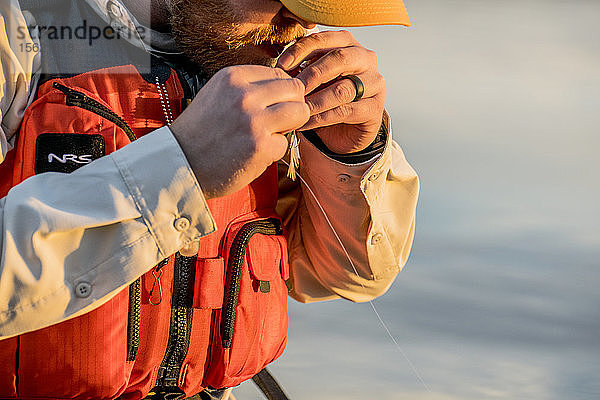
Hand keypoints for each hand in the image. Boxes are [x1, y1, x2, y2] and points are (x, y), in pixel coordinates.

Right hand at [170, 65, 309, 198]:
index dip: (281, 93)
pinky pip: (285, 143)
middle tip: (277, 122)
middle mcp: (244, 94)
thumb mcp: (218, 94)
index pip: (280, 74)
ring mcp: (254, 120)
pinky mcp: (260, 145)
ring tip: (268, 136)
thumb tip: (285, 87)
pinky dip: (273, 152)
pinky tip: (252, 154)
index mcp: (233, 77)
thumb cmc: (200, 132)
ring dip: (289, 127)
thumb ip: (248, 88)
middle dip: (292, 107)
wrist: (179, 163)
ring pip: (300, 113)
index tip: (272, 106)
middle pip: (296, 91)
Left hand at [277, 31, 384, 153]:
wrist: (346, 130)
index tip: (282, 65)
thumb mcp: (314, 80)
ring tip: (299, 109)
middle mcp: (365, 59)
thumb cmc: (327, 97)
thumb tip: (282, 70)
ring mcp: (374, 83)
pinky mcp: (375, 108)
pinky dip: (321, 118)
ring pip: (343, 89)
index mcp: (348, 44)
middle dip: (312, 74)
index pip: (325, 39)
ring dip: (316, 100)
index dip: (301, 50)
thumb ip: (303, 70)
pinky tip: (305, 123)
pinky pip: (345, 112)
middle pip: (339, 58)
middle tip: (294, 88)